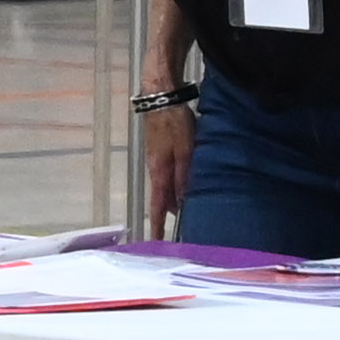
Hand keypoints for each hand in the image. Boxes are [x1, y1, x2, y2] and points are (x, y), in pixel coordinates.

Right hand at [141, 104, 194, 234]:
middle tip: (177, 230)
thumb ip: (183, 175)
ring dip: (171, 199)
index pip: (156, 205)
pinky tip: (182, 185)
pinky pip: (166, 175)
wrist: (161, 98)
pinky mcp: (159, 150)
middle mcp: (154, 168)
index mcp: (159, 171)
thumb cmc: (174, 123)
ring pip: (164, 186)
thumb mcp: (185, 150)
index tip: (155, 241)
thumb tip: (181, 201)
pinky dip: (173, 185)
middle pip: (160, 197)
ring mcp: (155, 159)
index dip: (157, 224)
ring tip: (182, 211)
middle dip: (166, 214)